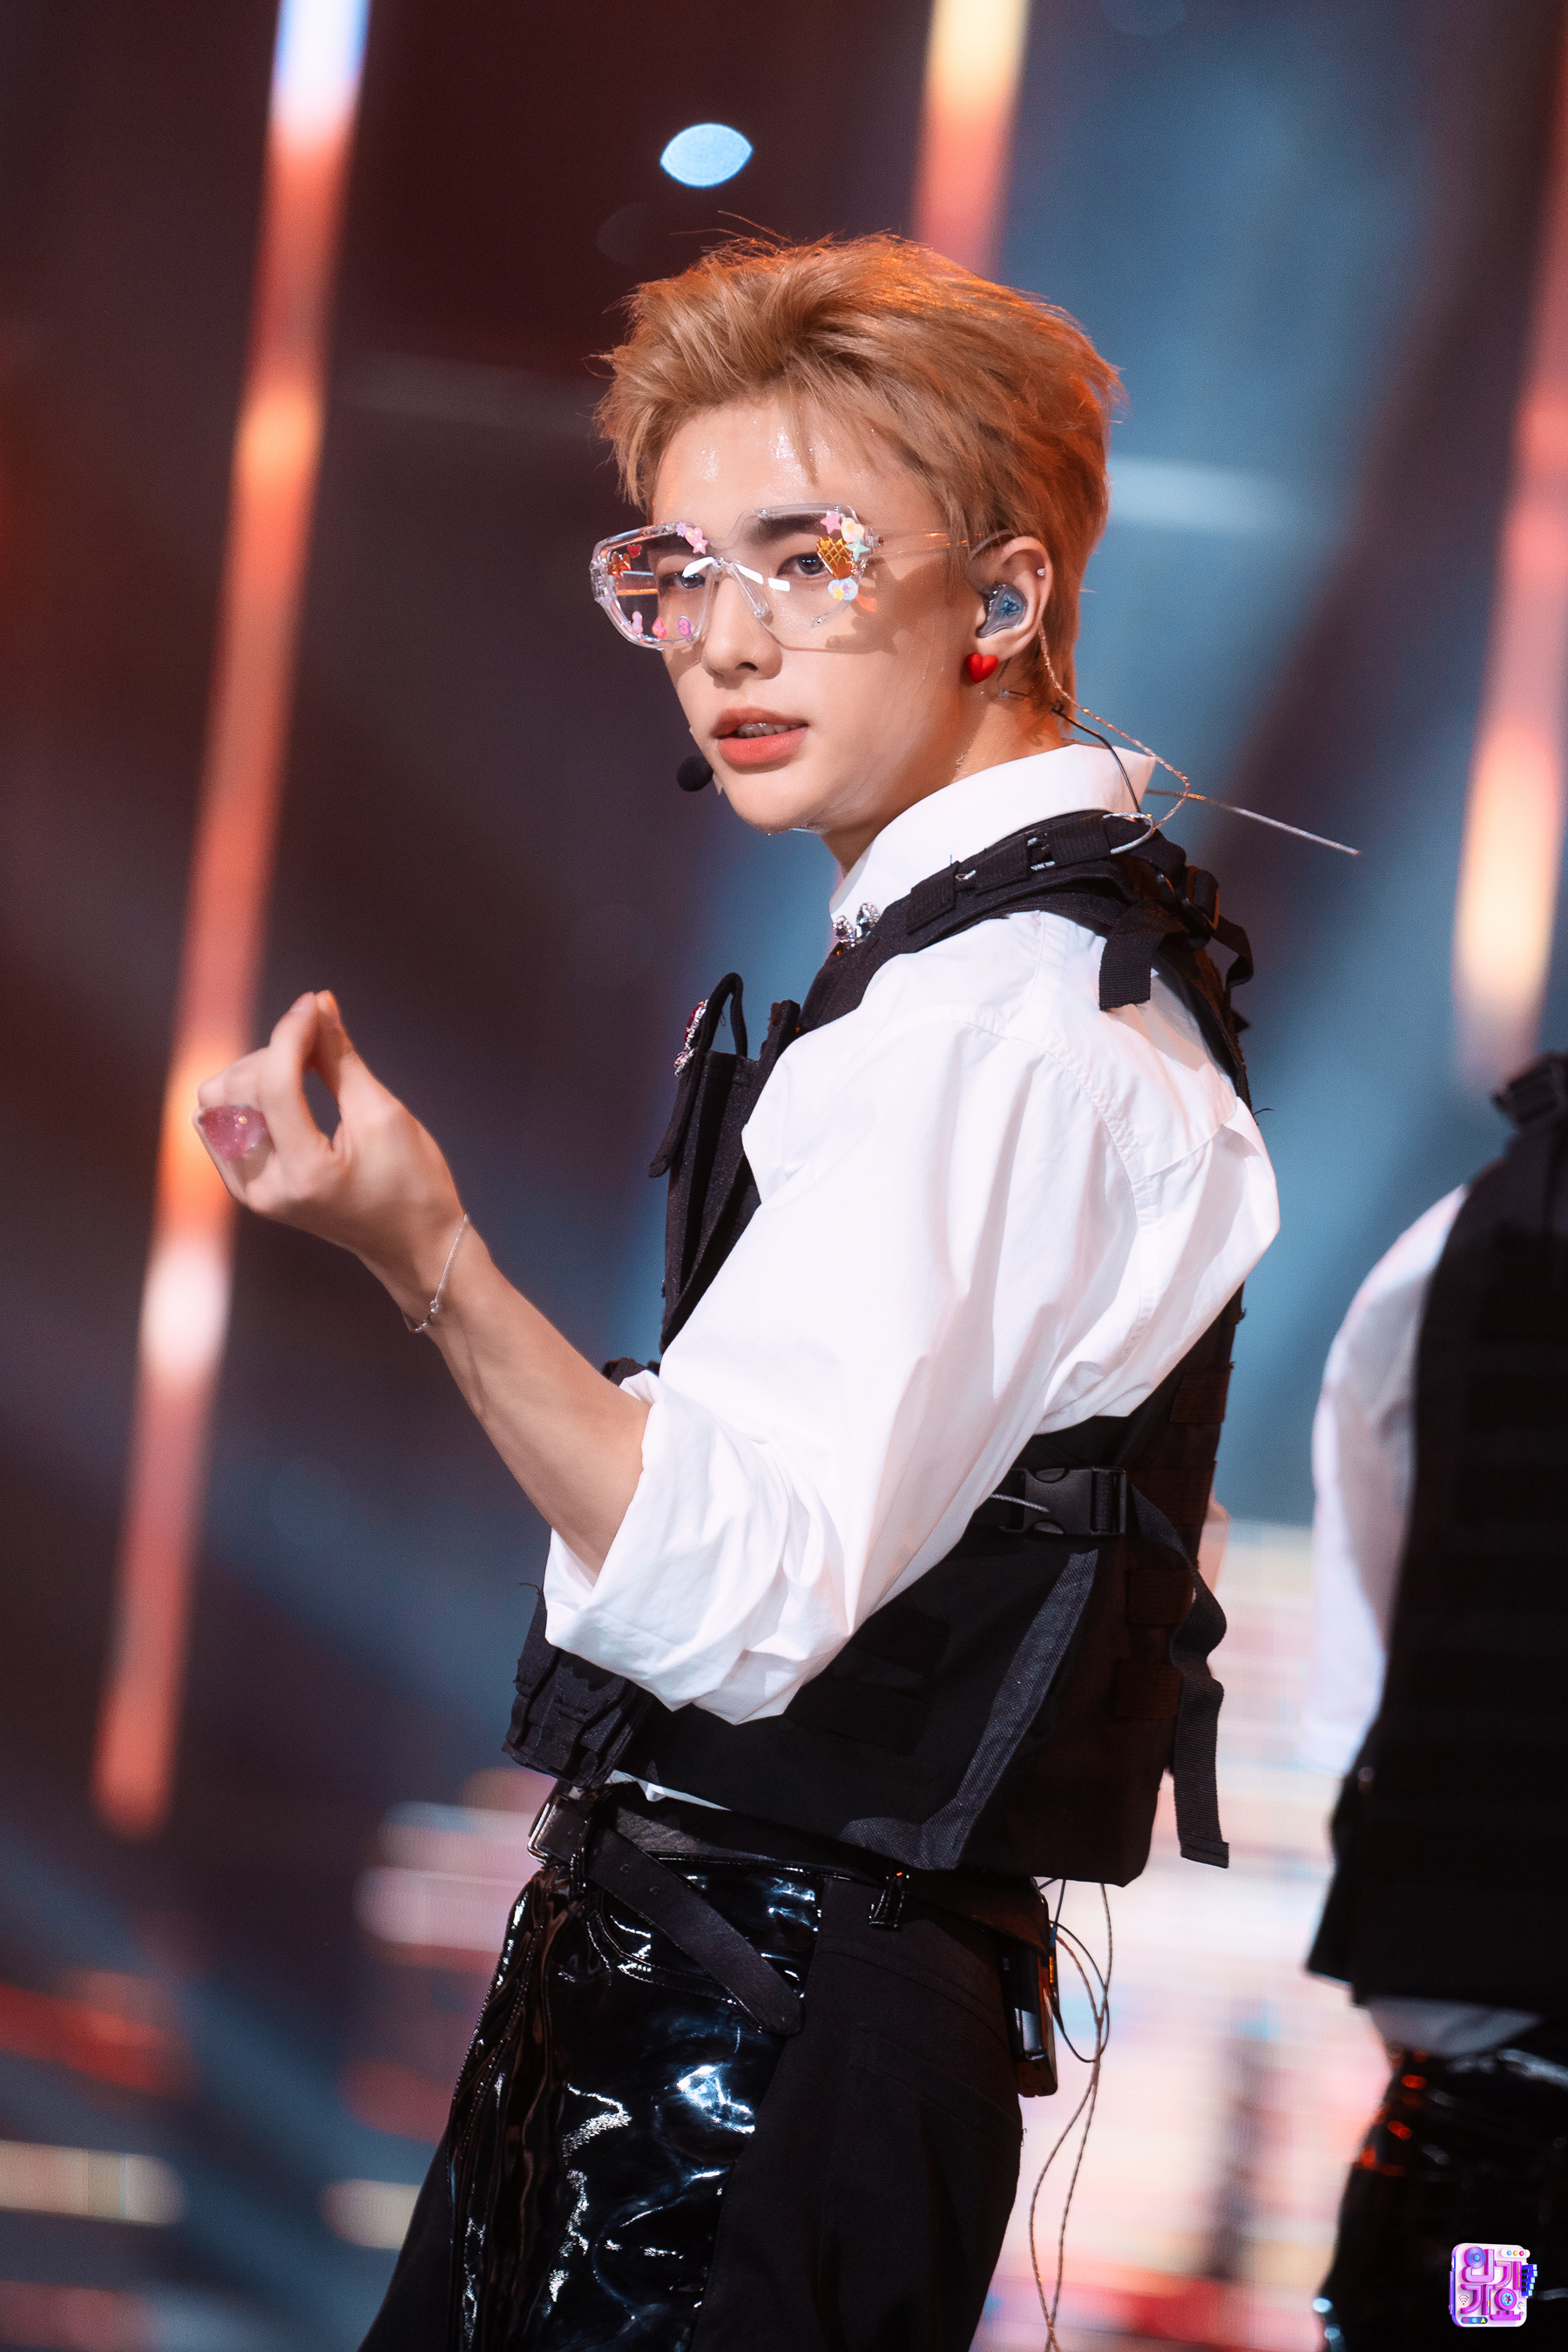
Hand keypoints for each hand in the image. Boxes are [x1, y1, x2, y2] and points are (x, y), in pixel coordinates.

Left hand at [194, 991, 464, 1321]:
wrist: (411, 1244)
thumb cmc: (412, 1182)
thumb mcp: (383, 1115)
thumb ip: (340, 1058)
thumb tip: (317, 1003)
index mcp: (308, 1176)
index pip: (275, 1086)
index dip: (291, 1034)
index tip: (313, 1005)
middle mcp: (266, 1189)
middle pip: (236, 1090)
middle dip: (274, 1052)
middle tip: (318, 1043)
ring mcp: (250, 1193)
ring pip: (214, 1104)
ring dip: (253, 1071)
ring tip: (300, 1069)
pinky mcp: (245, 1188)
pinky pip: (217, 1124)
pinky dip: (244, 1095)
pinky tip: (283, 1090)